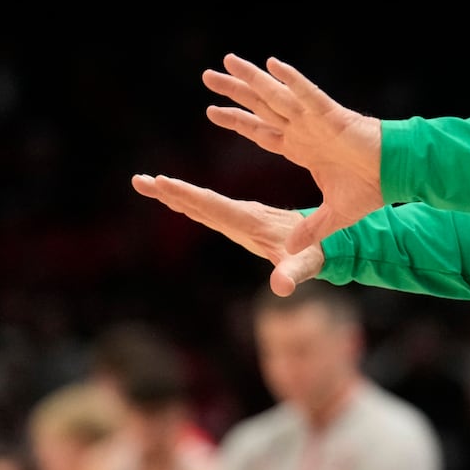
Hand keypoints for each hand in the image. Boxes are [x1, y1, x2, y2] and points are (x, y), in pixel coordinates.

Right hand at [130, 175, 323, 295]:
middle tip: (140, 181)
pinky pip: (212, 208)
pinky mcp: (243, 219)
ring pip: (203, 203)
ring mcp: (242, 217)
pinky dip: (190, 201)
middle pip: (202, 201)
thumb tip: (281, 288)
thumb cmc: (316, 255)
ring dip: (176, 195)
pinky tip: (174, 197)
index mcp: (253, 221)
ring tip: (146, 183)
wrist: (329, 239)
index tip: (162, 182)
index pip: (215, 206)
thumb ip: (292, 275)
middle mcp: (245, 215)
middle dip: (172, 192)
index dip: (188, 195)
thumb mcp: (306, 266)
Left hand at [200, 54, 383, 253]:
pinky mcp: (332, 116)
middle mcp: (303, 130)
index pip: (261, 131)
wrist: (399, 175)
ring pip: (276, 95)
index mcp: (301, 148)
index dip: (237, 122)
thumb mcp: (334, 216)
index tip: (212, 112)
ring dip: (252, 79)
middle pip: (260, 107)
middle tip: (208, 76)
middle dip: (234, 92)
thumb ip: (311, 230)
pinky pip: (308, 94)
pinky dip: (291, 80)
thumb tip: (290, 249)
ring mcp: (315, 121)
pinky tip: (273, 65)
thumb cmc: (371, 188)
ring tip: (228, 60)